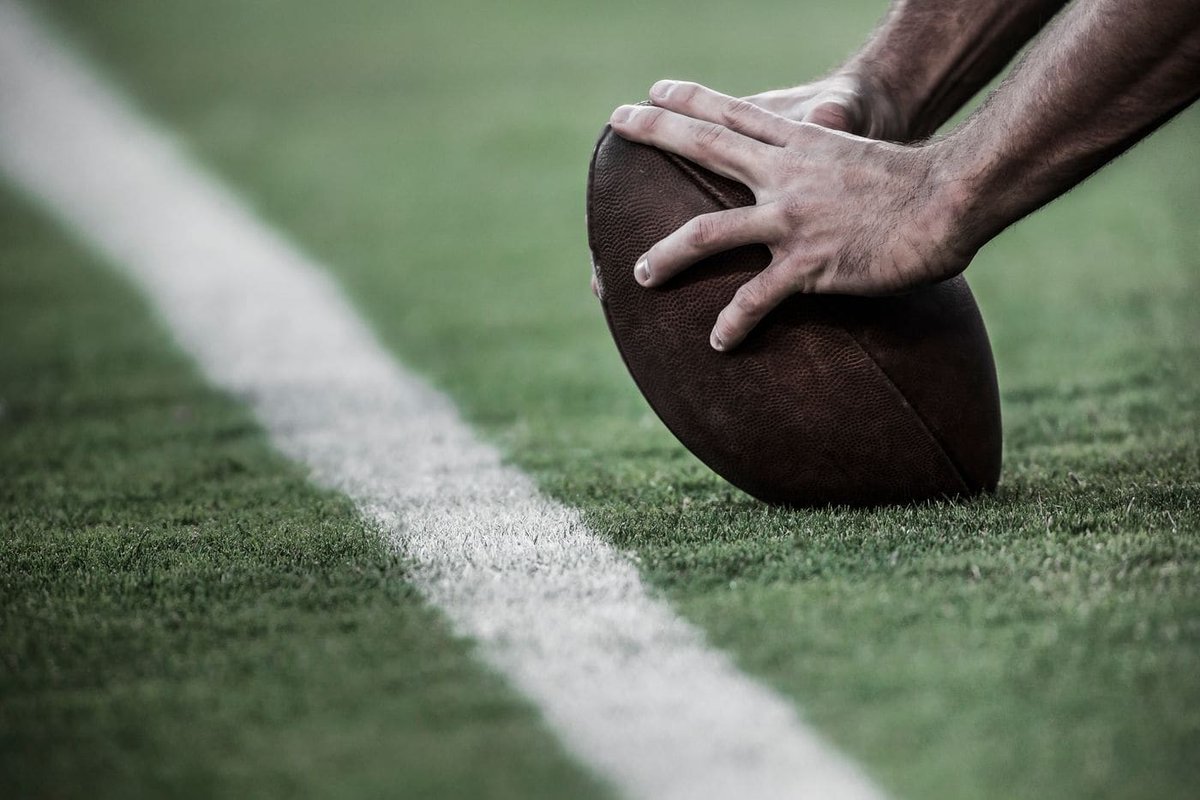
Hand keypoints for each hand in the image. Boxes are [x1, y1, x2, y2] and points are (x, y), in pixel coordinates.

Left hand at [608, 80, 974, 351]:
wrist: (953, 199)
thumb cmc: (918, 182)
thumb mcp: (861, 152)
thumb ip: (828, 154)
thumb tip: (819, 157)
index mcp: (802, 142)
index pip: (734, 112)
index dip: (691, 99)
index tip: (654, 91)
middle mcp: (787, 174)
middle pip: (706, 144)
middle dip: (656, 131)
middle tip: (617, 121)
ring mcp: (793, 218)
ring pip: (708, 233)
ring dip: (667, 254)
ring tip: (640, 274)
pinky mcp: (808, 264)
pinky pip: (755, 299)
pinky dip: (732, 323)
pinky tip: (718, 343)